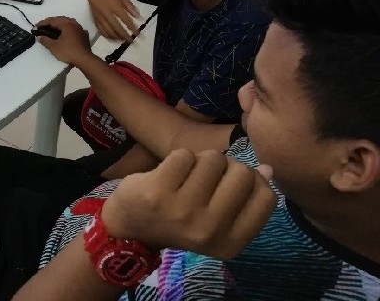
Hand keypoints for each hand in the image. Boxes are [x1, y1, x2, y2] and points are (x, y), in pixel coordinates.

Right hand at [35, 16, 92, 65]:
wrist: (84, 59)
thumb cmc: (68, 52)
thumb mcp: (54, 47)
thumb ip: (45, 40)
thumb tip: (39, 37)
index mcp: (66, 24)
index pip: (52, 20)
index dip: (43, 23)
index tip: (36, 26)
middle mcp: (73, 23)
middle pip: (60, 19)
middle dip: (51, 21)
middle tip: (44, 26)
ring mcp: (80, 28)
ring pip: (68, 22)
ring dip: (60, 23)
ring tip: (54, 28)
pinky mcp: (84, 34)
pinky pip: (74, 28)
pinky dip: (68, 28)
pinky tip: (67, 32)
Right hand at [86, 0, 138, 41]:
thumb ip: (130, 6)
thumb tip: (138, 16)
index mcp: (115, 7)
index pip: (126, 20)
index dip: (132, 28)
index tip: (137, 34)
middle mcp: (108, 14)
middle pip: (117, 28)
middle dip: (125, 36)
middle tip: (131, 41)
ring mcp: (100, 18)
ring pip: (109, 31)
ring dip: (117, 37)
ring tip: (123, 40)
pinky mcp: (95, 21)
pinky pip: (102, 31)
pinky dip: (108, 37)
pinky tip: (113, 39)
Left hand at [100, 149, 276, 258]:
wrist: (130, 228)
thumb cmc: (180, 219)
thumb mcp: (218, 220)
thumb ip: (245, 198)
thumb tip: (267, 169)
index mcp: (231, 243)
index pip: (266, 197)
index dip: (253, 180)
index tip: (230, 184)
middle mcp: (210, 231)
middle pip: (242, 172)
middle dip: (225, 168)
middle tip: (204, 180)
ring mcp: (183, 211)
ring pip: (214, 159)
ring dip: (200, 161)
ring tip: (185, 178)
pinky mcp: (158, 192)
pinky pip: (185, 154)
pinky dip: (177, 158)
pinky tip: (167, 175)